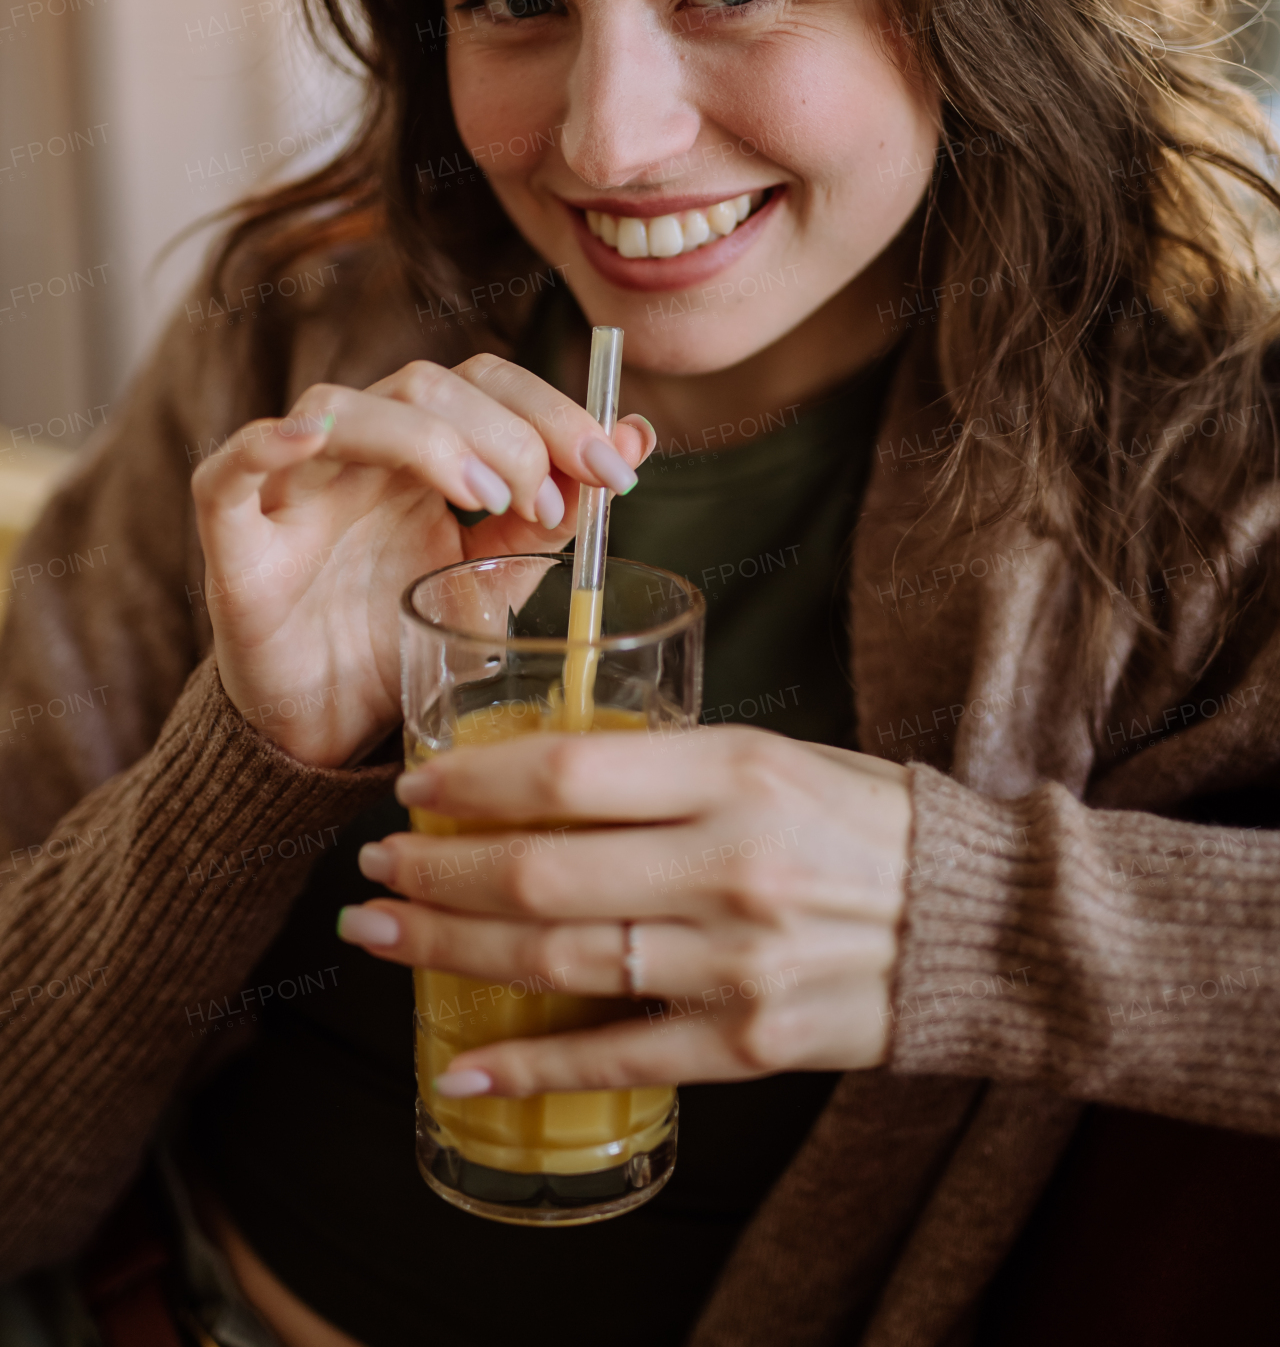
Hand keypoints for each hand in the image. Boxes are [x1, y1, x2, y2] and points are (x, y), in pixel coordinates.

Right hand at [191, 355, 653, 767]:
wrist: (329, 731)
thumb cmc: (405, 640)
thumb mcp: (500, 580)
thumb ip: (560, 512)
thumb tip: (637, 434)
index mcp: (425, 451)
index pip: (487, 382)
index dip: (554, 409)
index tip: (614, 469)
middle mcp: (360, 453)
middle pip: (425, 384)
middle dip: (507, 430)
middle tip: (545, 502)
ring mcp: (293, 489)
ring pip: (342, 406)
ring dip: (424, 437)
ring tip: (482, 497)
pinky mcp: (236, 541)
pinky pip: (229, 469)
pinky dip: (266, 441)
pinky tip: (309, 438)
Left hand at [340, 728, 912, 1091]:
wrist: (978, 922)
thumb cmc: (864, 821)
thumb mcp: (774, 756)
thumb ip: (666, 767)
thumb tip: (542, 780)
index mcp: (736, 774)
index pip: (570, 774)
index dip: (473, 783)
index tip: (413, 787)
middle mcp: (729, 866)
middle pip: (541, 874)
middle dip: (435, 873)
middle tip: (373, 870)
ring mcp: (737, 961)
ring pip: (559, 962)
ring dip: (451, 952)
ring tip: (383, 938)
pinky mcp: (749, 1041)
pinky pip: (617, 1056)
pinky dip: (532, 1065)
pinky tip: (464, 1062)